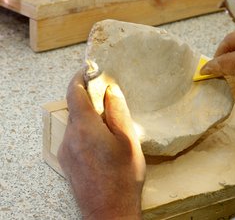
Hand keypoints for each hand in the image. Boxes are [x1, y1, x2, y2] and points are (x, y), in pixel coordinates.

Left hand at [57, 71, 144, 218]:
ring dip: (91, 118)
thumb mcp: (128, 140)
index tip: (90, 70)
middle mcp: (70, 137)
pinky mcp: (68, 162)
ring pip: (76, 123)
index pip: (74, 92)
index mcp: (85, 128)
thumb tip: (111, 91)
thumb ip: (118, 112)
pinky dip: (87, 132)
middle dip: (90, 99)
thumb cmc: (123, 178)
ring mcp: (66, 151)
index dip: (80, 77)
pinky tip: (104, 144)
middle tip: (111, 100)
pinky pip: (75, 137)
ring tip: (112, 128)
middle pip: (75, 108)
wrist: (109, 212)